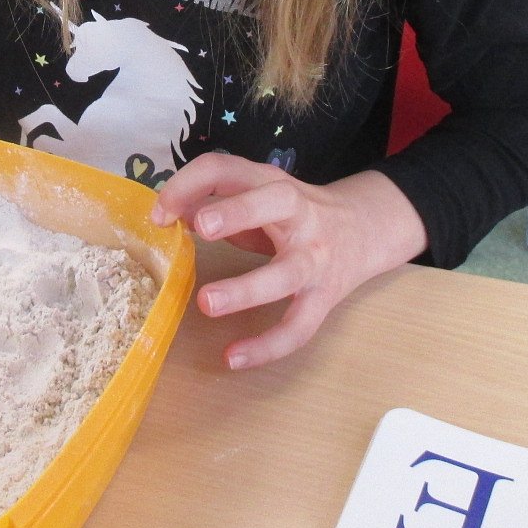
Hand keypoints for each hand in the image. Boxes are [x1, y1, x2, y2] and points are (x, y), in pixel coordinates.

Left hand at [150, 154, 427, 370]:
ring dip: (248, 288)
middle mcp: (299, 214)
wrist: (368, 228)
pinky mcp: (326, 297)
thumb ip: (218, 203)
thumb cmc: (297, 214)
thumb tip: (170, 213)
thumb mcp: (260, 197)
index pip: (226, 169)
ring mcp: (316, 257)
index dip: (189, 185)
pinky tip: (234, 357)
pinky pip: (300, 325)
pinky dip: (268, 345)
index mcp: (272, 183)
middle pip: (274, 203)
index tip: (159, 214)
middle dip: (237, 211)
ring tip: (208, 303)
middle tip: (201, 226)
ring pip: (288, 273)